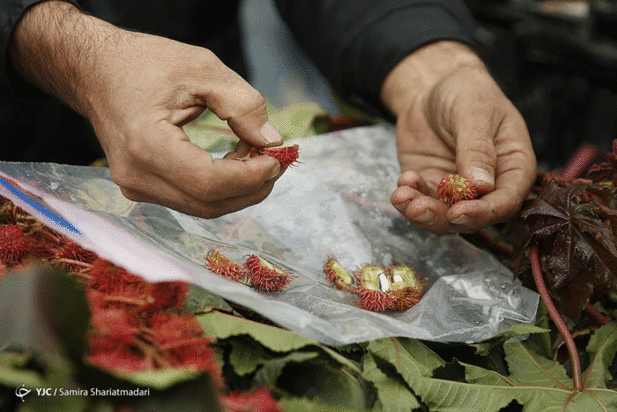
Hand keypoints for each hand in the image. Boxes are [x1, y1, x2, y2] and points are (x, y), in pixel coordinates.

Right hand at [10, 1, 283, 217]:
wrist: (96, 71)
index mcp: (147, 145)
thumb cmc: (144, 63)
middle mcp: (137, 177)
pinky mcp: (142, 189)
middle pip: (209, 203)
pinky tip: (237, 163)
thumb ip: (243, 104)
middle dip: (252, 187)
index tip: (277, 158)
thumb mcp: (202, 68)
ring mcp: (136, 188)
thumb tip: (272, 141)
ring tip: (259, 158)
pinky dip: (221, 188)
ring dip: (240, 189)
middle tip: (277, 159)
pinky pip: (192, 199)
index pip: (209, 183)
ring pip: (204, 207)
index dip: (250, 177)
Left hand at [381, 41, 536, 233]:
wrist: (434, 85)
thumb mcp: (475, 112)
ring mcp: (456, 188)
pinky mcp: (430, 184)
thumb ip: (478, 149)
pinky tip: (402, 183)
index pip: (506, 201)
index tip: (458, 213)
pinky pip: (420, 201)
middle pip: (472, 217)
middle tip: (419, 209)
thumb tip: (481, 186)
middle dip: (443, 218)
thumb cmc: (467, 91)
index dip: (483, 213)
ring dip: (421, 213)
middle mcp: (487, 185)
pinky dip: (408, 198)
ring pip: (442, 216)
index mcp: (513, 166)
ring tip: (402, 198)